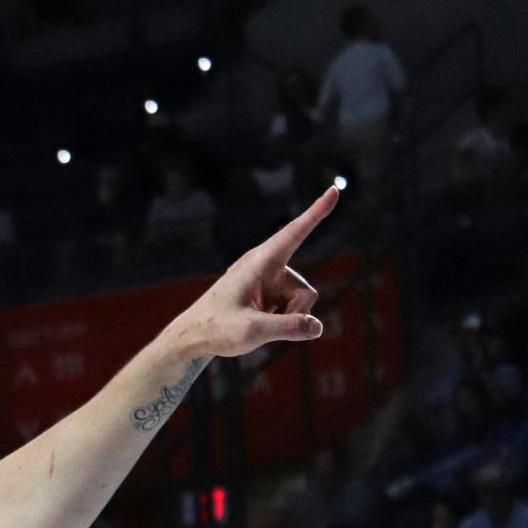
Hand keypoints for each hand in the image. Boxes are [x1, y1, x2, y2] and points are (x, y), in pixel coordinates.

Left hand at [169, 188, 334, 360]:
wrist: (193, 337)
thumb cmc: (215, 329)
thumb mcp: (250, 332)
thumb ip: (286, 328)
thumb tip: (317, 326)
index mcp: (259, 262)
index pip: (294, 233)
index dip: (316, 212)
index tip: (334, 190)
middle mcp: (268, 265)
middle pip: (306, 293)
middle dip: (294, 314)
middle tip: (258, 325)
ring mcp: (271, 279)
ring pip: (303, 303)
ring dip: (286, 319)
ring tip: (254, 322)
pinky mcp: (272, 292)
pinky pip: (294, 310)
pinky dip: (282, 321)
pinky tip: (257, 322)